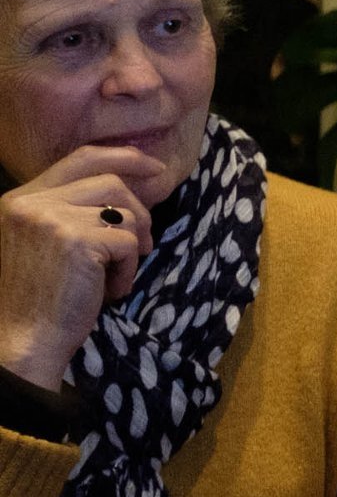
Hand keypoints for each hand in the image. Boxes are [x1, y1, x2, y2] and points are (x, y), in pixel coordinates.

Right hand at [0, 145, 158, 388]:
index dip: (124, 157)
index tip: (156, 168)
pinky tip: (110, 292)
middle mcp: (31, 203)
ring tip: (115, 276)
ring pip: (126, 214)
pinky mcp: (77, 241)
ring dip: (134, 246)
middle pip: (111, 182)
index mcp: (20, 199)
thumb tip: (133, 186)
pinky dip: (129, 271)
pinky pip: (130, 243)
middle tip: (146, 244)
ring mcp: (52, 219)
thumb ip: (73, 211)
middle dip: (140, 211)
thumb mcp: (47, 242)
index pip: (81, 158)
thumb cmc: (39, 298)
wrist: (21, 340)